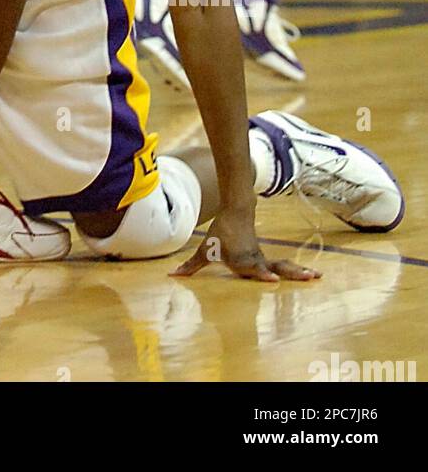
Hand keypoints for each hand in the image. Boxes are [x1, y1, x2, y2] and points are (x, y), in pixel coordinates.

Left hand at [171, 206, 320, 282]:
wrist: (236, 211)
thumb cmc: (220, 233)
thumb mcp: (204, 250)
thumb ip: (191, 266)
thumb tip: (172, 275)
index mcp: (242, 260)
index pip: (253, 269)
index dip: (261, 274)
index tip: (272, 278)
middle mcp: (255, 260)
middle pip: (274, 267)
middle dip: (290, 273)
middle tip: (308, 277)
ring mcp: (263, 258)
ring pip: (283, 265)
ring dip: (299, 271)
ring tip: (317, 276)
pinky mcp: (267, 257)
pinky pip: (283, 265)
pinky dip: (296, 270)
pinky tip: (312, 274)